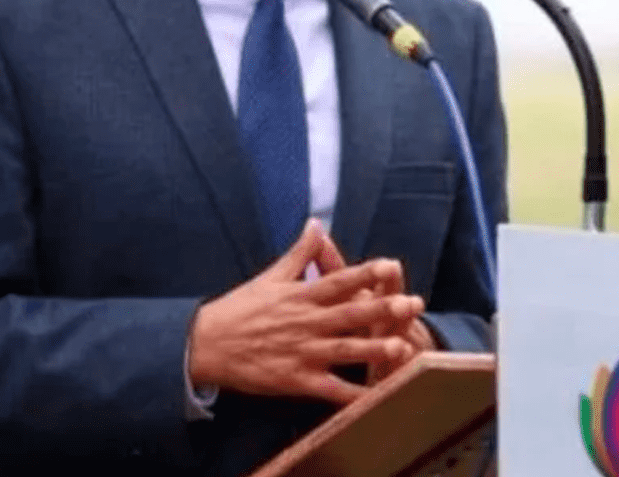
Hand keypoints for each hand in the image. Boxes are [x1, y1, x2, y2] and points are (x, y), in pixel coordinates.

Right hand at [188, 220, 425, 405]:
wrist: (206, 344)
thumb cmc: (240, 308)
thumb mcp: (271, 275)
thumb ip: (300, 252)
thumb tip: (317, 222)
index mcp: (301, 295)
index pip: (339, 280)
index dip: (366, 273)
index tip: (391, 265)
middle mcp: (306, 322)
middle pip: (350, 314)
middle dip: (383, 309)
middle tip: (413, 304)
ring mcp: (302, 352)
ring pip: (345, 349)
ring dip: (374, 348)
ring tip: (402, 346)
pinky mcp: (296, 380)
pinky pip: (330, 389)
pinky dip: (353, 394)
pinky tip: (377, 396)